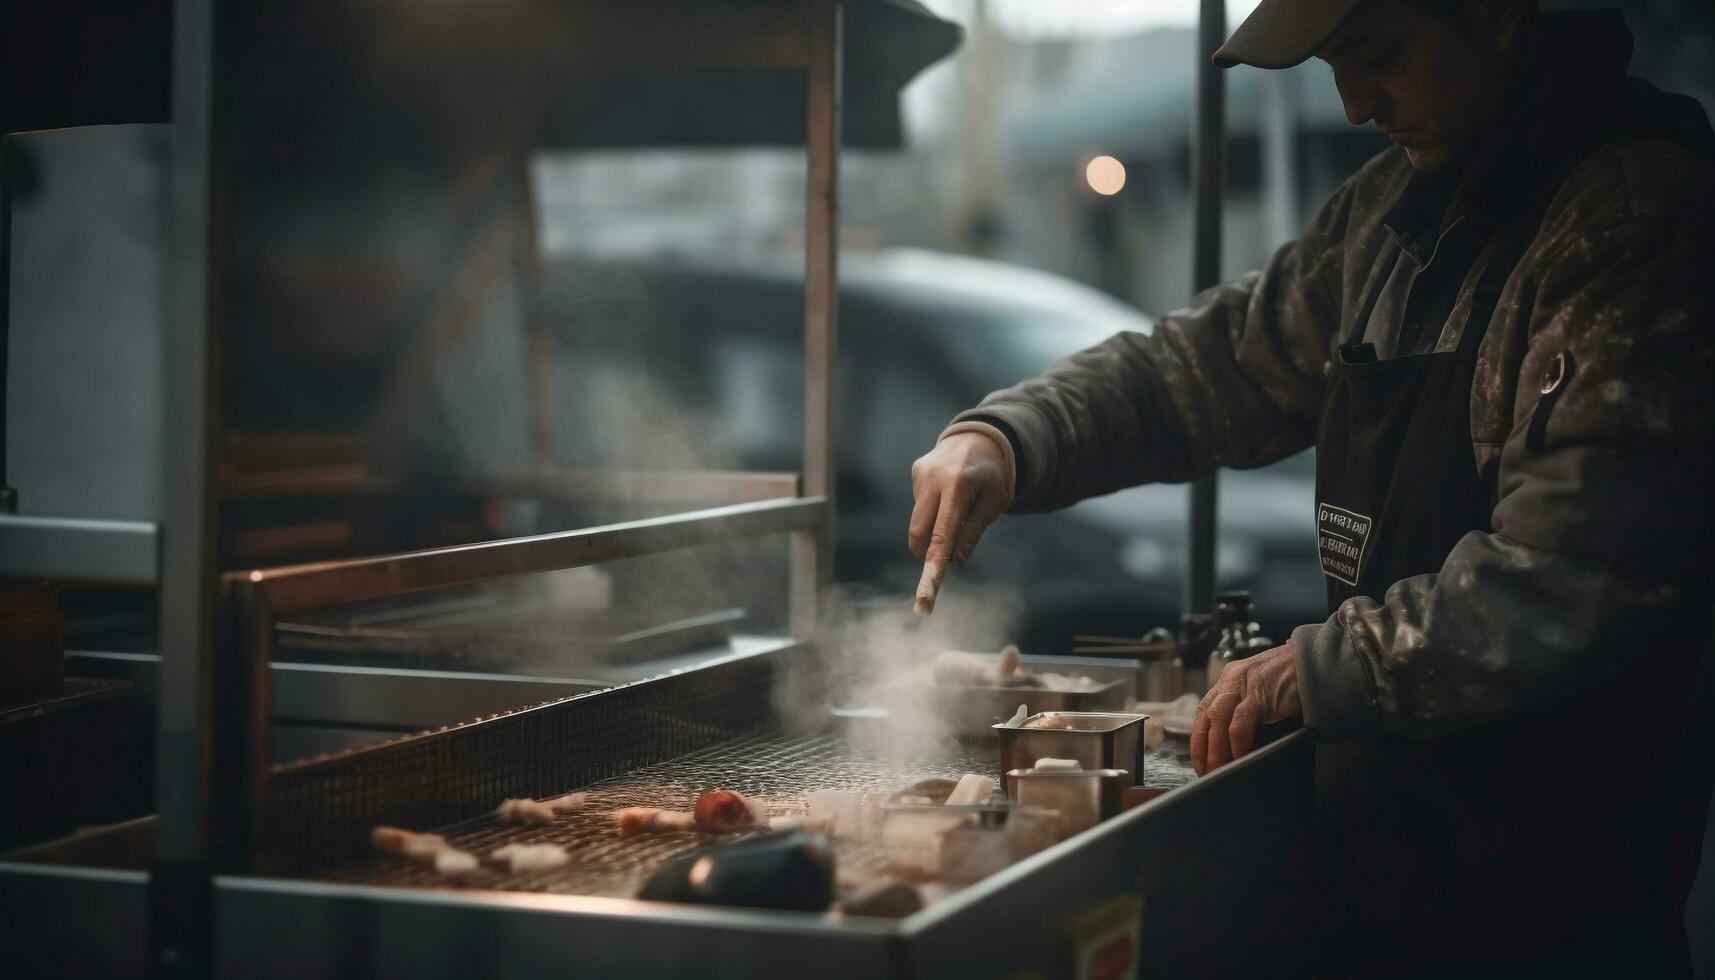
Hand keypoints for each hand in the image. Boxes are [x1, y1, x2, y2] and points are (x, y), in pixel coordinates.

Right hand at [908, 432, 1010, 568]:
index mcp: (958, 485)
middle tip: (942, 565)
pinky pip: (920, 506)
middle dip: (926, 555)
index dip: (934, 565)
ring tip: (959, 513)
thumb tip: (955, 562)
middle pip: (918, 532)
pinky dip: (933, 513)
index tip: (926, 593)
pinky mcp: (915, 473)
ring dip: (933, 532)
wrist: (982, 437)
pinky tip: (951, 497)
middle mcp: (934, 478)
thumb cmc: (993, 475)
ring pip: (918, 521)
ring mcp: (921, 474)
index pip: (941, 534)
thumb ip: (973, 532)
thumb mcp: (993, 504)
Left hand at [1191, 642, 1301, 774]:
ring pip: (1217, 720)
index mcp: (1230, 678)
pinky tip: (1240, 758)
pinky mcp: (1260, 693)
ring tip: (1217, 772)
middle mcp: (1232, 679)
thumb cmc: (1295, 680)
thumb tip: (1239, 745)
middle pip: (1205, 716)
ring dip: (1215, 750)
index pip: (1203, 711)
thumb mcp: (1263, 689)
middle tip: (1206, 773)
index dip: (1199, 739)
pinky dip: (1237, 743)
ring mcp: (1244, 684)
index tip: (1199, 762)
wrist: (1317, 661)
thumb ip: (1248, 708)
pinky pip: (1240, 722)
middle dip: (1202, 748)